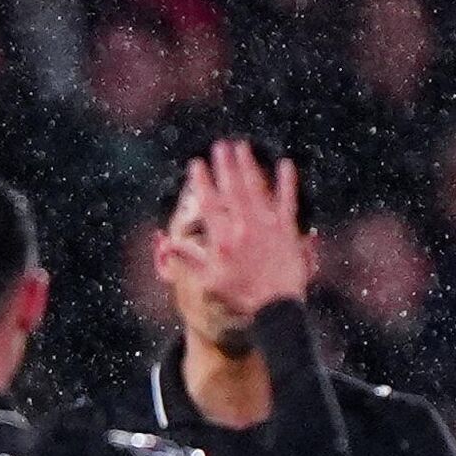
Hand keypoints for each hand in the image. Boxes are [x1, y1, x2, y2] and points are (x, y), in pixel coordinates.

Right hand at [165, 139, 309, 316]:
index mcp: (223, 241)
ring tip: (243, 148)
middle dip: (225, 166)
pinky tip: (285, 165)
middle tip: (220, 145)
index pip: (209, 204)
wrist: (274, 310)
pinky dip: (287, 183)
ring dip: (249, 167)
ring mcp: (268, 228)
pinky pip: (288, 201)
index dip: (202, 182)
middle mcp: (245, 229)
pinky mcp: (288, 231)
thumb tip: (167, 244)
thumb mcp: (207, 284)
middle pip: (233, 190)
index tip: (196, 164)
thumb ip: (188, 261)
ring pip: (257, 190)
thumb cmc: (239, 299)